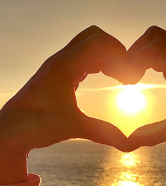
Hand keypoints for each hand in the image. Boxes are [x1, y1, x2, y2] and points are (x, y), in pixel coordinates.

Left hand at [0, 26, 127, 182]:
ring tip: (119, 78)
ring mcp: (59, 66)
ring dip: (107, 57)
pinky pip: (82, 58)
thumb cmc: (36, 125)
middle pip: (94, 37)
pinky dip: (98, 64)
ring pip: (88, 46)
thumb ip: (102, 133)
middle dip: (115, 52)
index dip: (120, 55)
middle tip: (126, 75)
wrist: (11, 129)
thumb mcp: (72, 128)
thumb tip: (128, 144)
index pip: (98, 43)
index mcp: (64, 66)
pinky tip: (105, 79)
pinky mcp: (58, 74)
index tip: (129, 78)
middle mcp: (61, 60)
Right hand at [126, 26, 165, 150]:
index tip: (128, 83)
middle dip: (136, 53)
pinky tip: (150, 78)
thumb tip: (128, 144)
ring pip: (160, 41)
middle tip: (130, 77)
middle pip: (153, 36)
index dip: (134, 61)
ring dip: (145, 55)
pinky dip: (154, 59)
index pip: (152, 47)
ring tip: (136, 79)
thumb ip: (151, 135)